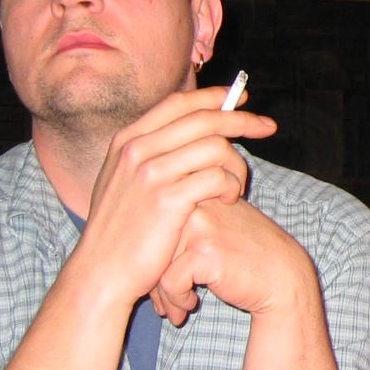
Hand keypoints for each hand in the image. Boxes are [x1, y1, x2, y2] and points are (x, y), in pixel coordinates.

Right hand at [73, 85, 277, 310]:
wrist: (102, 272)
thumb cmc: (121, 231)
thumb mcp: (124, 181)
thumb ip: (151, 153)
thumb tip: (193, 129)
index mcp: (127, 140)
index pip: (179, 103)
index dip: (213, 97)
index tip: (240, 97)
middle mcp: (137, 149)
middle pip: (203, 118)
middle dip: (242, 119)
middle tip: (267, 128)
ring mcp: (151, 173)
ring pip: (216, 146)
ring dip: (237, 164)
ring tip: (237, 186)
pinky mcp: (167, 199)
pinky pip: (217, 177)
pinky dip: (231, 186)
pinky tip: (229, 199)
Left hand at [152, 198, 316, 324]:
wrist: (283, 277)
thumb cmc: (245, 257)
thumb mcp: (216, 228)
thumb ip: (183, 224)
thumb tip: (136, 248)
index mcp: (196, 192)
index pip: (153, 224)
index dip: (152, 257)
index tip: (160, 281)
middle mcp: (196, 202)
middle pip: (151, 243)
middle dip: (152, 280)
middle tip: (162, 302)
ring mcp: (201, 224)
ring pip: (155, 263)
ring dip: (163, 294)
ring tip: (174, 309)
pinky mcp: (205, 250)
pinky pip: (169, 280)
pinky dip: (176, 299)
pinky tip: (192, 304)